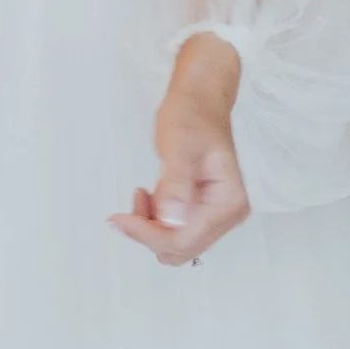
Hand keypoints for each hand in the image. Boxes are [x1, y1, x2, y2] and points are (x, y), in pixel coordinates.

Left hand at [111, 34, 249, 268]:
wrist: (198, 100)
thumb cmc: (193, 116)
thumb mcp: (179, 147)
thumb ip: (176, 185)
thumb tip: (171, 219)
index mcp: (228, 202)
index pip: (185, 240)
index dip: (148, 234)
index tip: (121, 218)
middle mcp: (227, 213)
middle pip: (181, 249)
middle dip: (150, 233)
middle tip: (126, 210)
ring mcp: (215, 213)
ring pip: (175, 243)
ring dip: (151, 226)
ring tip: (139, 195)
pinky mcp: (202, 210)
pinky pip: (174, 230)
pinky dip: (155, 219)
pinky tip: (147, 196)